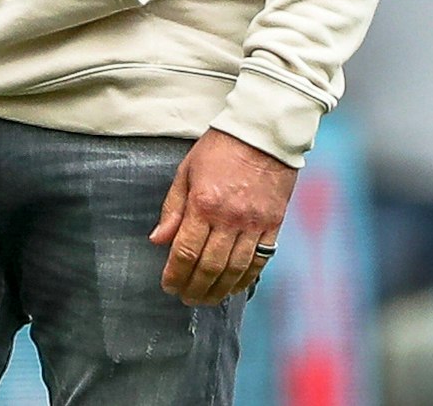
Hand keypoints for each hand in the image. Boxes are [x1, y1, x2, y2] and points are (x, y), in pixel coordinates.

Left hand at [150, 129, 296, 305]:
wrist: (262, 132)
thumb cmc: (220, 148)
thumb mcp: (186, 171)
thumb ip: (173, 208)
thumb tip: (158, 240)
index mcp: (204, 203)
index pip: (186, 251)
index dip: (175, 274)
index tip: (168, 286)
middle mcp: (230, 218)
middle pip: (210, 266)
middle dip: (194, 288)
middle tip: (185, 298)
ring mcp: (254, 223)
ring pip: (235, 269)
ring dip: (218, 290)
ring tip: (206, 299)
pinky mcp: (274, 224)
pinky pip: (260, 261)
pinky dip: (246, 279)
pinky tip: (234, 288)